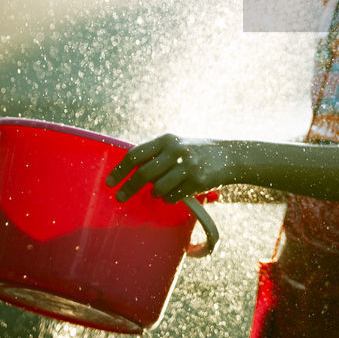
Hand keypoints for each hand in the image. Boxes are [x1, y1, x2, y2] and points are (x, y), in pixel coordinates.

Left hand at [105, 134, 231, 203]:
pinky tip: (176, 192)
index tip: (109, 181)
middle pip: (143, 173)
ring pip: (158, 188)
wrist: (229, 156)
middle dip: (128, 188)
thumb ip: (155, 155)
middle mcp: (176, 151)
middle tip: (119, 198)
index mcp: (166, 140)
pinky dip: (170, 198)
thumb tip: (128, 171)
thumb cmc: (196, 152)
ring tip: (159, 191)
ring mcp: (187, 166)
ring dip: (156, 193)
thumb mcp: (176, 145)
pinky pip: (173, 196)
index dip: (120, 169)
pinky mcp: (197, 181)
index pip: (136, 154)